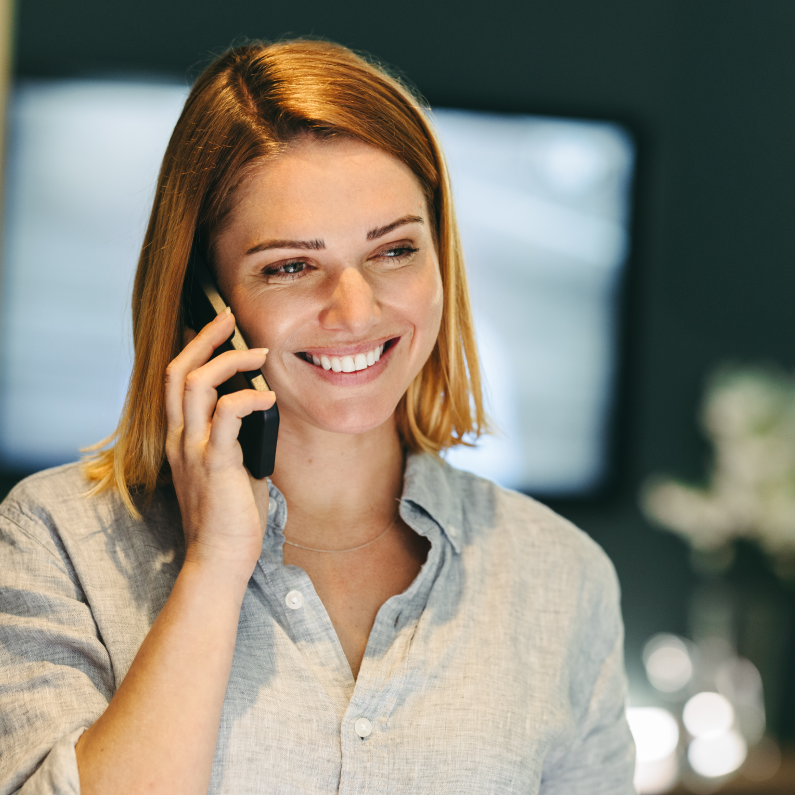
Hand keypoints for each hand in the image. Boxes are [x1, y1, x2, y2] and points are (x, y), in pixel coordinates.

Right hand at [165, 309, 275, 580]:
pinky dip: (247, 400)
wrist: (219, 559)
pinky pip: (226, 418)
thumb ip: (235, 438)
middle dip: (205, 339)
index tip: (219, 331)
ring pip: (195, 386)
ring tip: (259, 354)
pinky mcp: (215, 465)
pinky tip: (268, 397)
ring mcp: (194, 451)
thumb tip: (259, 412)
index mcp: (183, 439)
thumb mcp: (230, 467)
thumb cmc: (230, 516)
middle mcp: (181, 439)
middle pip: (177, 372)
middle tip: (229, 319)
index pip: (176, 382)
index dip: (194, 350)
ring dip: (229, 362)